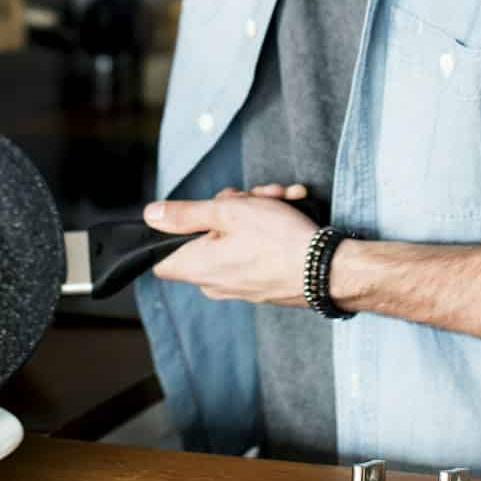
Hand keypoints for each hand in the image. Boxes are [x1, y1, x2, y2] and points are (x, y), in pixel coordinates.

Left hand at [142, 185, 319, 306]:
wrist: (330, 270)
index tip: (194, 212)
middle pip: (205, 236)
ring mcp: (239, 284)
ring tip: (280, 197)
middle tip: (252, 196)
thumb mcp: (228, 212)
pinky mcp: (263, 282)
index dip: (172, 229)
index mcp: (197, 267)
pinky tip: (291, 206)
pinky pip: (256, 249)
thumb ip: (185, 213)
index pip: (159, 257)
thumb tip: (151, 215)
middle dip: (229, 208)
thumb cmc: (279, 241)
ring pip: (235, 237)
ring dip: (256, 211)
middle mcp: (214, 282)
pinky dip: (271, 227)